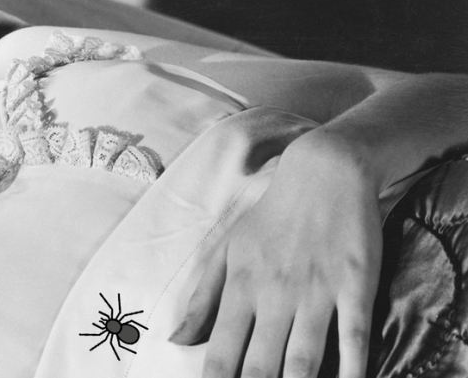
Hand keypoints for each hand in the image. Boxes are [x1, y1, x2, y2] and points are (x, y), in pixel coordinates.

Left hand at [170, 134, 383, 377]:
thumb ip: (202, 297)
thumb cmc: (271, 215)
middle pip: (260, 365)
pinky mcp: (354, 287)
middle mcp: (274, 295)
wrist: (324, 173)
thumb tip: (175, 340)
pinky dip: (351, 369)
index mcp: (240, 287)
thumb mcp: (227, 249)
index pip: (221, 352)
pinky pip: (354, 337)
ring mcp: (316, 292)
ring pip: (303, 360)